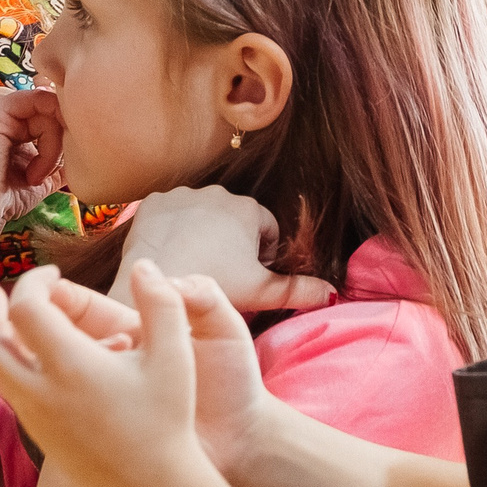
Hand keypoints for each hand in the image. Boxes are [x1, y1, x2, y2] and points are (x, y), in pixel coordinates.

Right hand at [0, 86, 67, 237]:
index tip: (66, 166)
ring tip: (39, 176)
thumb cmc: (6, 196)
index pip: (60, 106)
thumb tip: (92, 138)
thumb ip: (65, 149)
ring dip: (56, 146)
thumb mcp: (47, 169)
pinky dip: (49, 142)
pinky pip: (42, 104)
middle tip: (54, 173)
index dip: (72, 132)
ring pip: (53, 105)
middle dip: (65, 140)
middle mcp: (8, 105)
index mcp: (18, 116)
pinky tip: (34, 172)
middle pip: (60, 104)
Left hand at [0, 258, 214, 486]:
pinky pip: (4, 381)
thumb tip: (144, 265)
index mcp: (71, 367)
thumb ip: (162, 303)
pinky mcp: (34, 428)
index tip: (53, 275)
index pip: (26, 308)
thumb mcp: (175, 356)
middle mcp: (40, 390)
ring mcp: (32, 413)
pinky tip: (8, 335)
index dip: (34, 281)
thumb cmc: (166, 420)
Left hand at [117, 187, 335, 314]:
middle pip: (233, 218)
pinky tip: (170, 251)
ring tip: (194, 263)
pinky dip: (171, 228)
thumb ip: (299, 291)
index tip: (247, 275)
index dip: (261, 254)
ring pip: (200, 214)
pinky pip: (169, 213)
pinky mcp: (154, 200)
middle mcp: (217, 192)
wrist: (158, 282)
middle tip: (220, 273)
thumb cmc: (214, 285)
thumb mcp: (261, 292)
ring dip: (201, 233)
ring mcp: (183, 193)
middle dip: (232, 241)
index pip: (267, 228)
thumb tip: (332, 294)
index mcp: (249, 209)